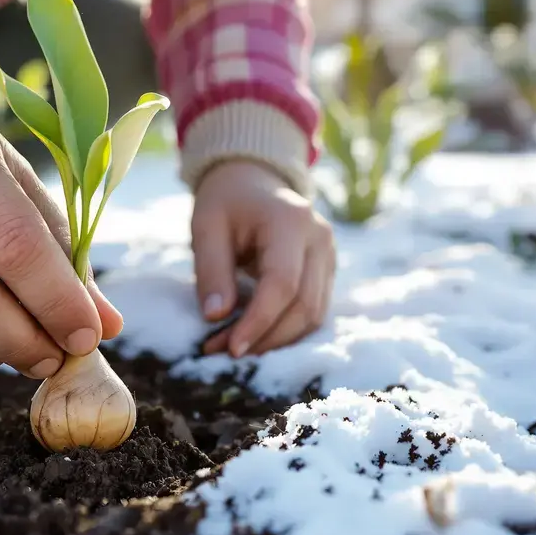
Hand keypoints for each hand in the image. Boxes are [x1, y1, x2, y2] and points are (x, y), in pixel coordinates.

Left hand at [191, 160, 335, 356]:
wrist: (252, 181)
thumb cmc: (226, 202)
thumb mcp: (206, 227)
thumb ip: (212, 270)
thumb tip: (216, 317)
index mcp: (292, 221)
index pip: (283, 284)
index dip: (259, 322)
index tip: (229, 349)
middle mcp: (320, 239)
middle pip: (304, 306)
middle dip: (266, 338)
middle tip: (222, 352)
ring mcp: (329, 256)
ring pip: (313, 316)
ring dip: (276, 341)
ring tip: (234, 347)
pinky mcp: (327, 272)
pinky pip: (313, 312)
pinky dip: (285, 332)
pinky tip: (255, 337)